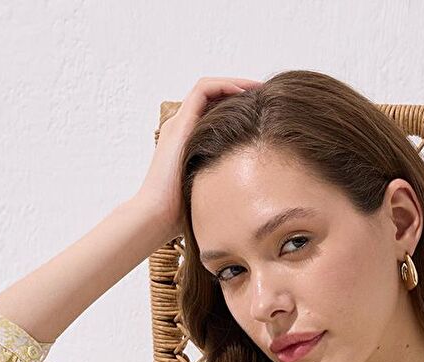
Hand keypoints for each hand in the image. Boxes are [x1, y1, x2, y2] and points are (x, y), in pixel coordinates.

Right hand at [136, 75, 264, 240]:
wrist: (157, 217)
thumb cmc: (183, 215)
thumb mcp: (213, 193)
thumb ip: (226, 183)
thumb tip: (257, 196)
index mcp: (189, 144)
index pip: (215, 114)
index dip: (239, 110)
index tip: (264, 115)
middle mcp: (182, 129)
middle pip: (213, 98)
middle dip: (240, 93)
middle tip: (266, 97)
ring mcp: (179, 123)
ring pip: (208, 88)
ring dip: (235, 84)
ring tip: (259, 89)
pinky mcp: (180, 122)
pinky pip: (204, 90)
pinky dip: (225, 85)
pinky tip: (246, 93)